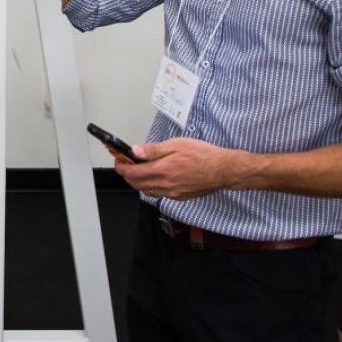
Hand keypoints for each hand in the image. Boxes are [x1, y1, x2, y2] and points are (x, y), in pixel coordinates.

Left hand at [115, 137, 238, 199]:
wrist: (223, 170)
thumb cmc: (203, 155)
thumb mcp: (176, 144)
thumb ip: (154, 150)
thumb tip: (135, 151)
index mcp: (163, 170)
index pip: (133, 173)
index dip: (122, 168)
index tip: (119, 161)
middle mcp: (165, 185)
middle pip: (137, 184)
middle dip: (127, 176)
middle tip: (125, 166)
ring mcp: (173, 193)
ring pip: (148, 191)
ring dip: (139, 183)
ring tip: (138, 172)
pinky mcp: (180, 197)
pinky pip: (160, 195)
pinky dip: (152, 188)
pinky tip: (155, 179)